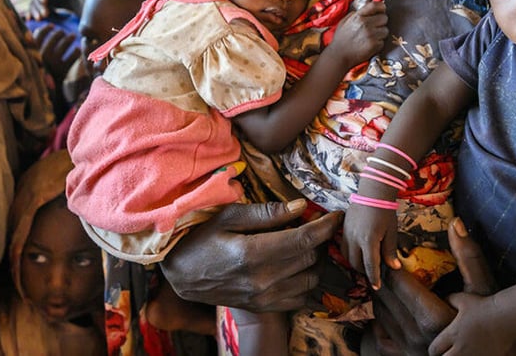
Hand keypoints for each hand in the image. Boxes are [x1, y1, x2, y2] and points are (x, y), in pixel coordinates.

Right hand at [32, 24, 79, 86]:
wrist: (50, 95)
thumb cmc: (43, 74)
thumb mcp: (36, 62)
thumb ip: (34, 48)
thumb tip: (34, 32)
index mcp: (33, 56)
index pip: (37, 38)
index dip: (45, 30)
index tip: (52, 25)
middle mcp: (42, 61)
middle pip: (51, 41)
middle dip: (58, 34)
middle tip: (63, 32)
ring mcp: (53, 67)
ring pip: (62, 47)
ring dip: (68, 40)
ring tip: (72, 36)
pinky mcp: (64, 72)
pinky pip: (72, 58)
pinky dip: (75, 52)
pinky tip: (77, 50)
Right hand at [159, 200, 340, 312]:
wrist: (181, 274)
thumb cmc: (202, 237)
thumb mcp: (229, 216)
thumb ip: (266, 213)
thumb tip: (300, 206)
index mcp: (253, 253)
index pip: (304, 240)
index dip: (325, 226)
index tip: (335, 216)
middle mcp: (262, 280)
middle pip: (310, 258)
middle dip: (320, 239)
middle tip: (317, 224)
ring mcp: (264, 298)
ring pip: (310, 280)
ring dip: (316, 261)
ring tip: (309, 244)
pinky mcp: (263, 307)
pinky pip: (300, 299)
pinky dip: (306, 282)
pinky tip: (298, 266)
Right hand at [329, 1, 387, 66]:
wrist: (339, 56)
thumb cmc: (341, 40)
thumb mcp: (344, 22)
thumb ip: (354, 14)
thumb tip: (366, 10)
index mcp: (358, 17)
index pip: (375, 5)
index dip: (381, 6)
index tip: (382, 9)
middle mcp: (365, 24)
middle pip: (384, 18)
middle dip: (381, 22)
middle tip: (375, 27)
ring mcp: (371, 35)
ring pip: (386, 30)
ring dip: (381, 33)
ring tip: (372, 37)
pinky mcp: (374, 45)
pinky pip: (383, 41)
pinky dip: (378, 43)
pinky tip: (370, 44)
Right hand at [341, 198, 398, 288]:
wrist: (372, 191)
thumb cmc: (385, 211)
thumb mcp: (391, 232)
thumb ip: (390, 251)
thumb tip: (394, 267)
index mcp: (369, 240)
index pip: (370, 266)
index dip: (373, 278)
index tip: (376, 287)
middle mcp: (354, 239)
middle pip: (355, 264)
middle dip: (364, 271)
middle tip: (373, 272)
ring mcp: (346, 233)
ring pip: (346, 257)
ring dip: (355, 263)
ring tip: (365, 262)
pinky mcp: (343, 229)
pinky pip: (343, 247)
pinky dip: (350, 253)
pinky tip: (358, 251)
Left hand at [372, 218, 495, 354]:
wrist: (493, 352)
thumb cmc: (487, 317)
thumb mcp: (480, 286)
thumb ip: (467, 255)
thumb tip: (456, 222)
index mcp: (433, 317)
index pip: (398, 284)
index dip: (391, 266)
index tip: (391, 256)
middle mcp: (417, 336)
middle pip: (386, 299)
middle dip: (381, 280)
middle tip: (381, 265)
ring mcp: (410, 351)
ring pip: (381, 317)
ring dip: (379, 298)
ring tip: (383, 283)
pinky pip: (382, 340)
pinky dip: (379, 325)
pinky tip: (386, 311)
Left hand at [429, 292, 515, 355]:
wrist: (506, 316)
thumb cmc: (483, 306)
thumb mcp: (462, 299)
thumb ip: (449, 300)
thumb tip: (443, 300)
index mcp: (452, 334)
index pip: (434, 349)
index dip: (434, 349)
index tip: (438, 347)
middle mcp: (461, 348)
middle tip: (447, 352)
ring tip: (461, 352)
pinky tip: (474, 353)